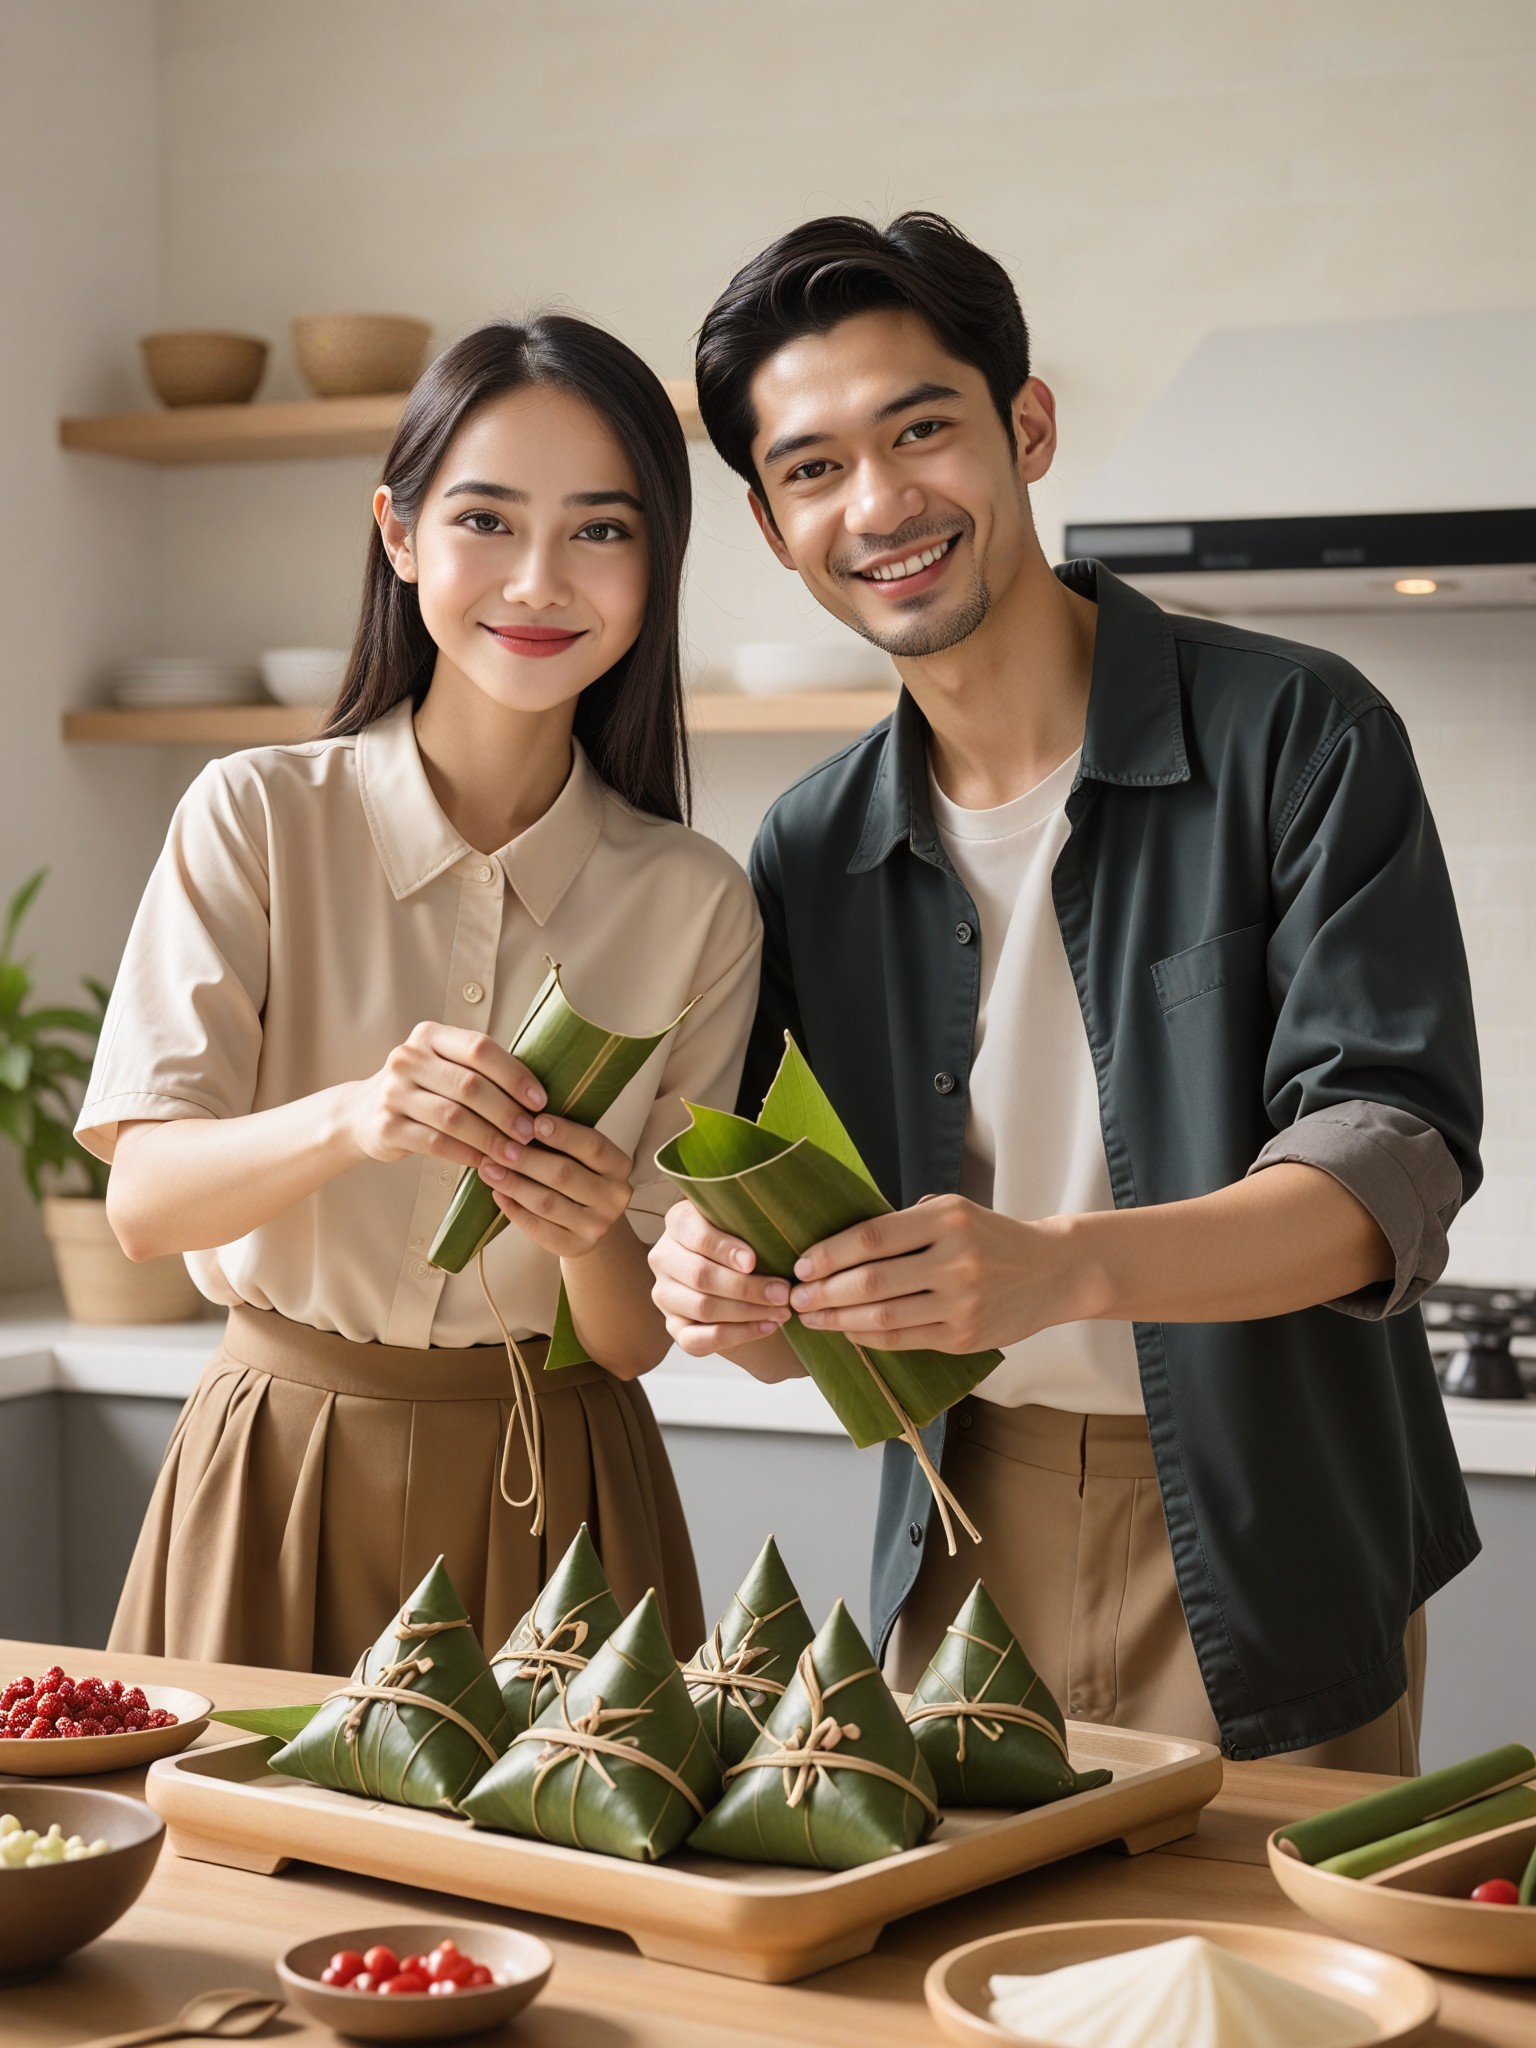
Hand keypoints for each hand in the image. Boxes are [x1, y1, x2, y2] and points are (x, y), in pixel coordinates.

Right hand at [343, 1022, 546, 1167]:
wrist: (361, 1113)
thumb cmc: (424, 1089)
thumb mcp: (445, 1067)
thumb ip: (482, 1070)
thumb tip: (541, 1094)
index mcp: (430, 1035)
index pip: (479, 1048)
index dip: (514, 1075)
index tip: (540, 1100)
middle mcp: (407, 1059)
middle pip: (469, 1085)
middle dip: (507, 1111)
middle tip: (532, 1132)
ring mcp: (392, 1092)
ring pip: (454, 1116)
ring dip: (491, 1137)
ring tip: (516, 1153)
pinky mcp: (386, 1127)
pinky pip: (436, 1143)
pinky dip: (466, 1154)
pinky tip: (487, 1163)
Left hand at [477, 1114, 635, 1258]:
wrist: (591, 1222)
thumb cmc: (579, 1175)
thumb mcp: (581, 1154)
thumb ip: (562, 1138)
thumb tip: (521, 1115)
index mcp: (619, 1166)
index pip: (594, 1146)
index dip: (564, 1134)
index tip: (535, 1122)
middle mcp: (614, 1197)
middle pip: (565, 1175)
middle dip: (527, 1159)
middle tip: (499, 1146)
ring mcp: (596, 1226)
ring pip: (547, 1203)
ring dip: (513, 1183)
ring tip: (488, 1168)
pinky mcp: (576, 1247)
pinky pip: (539, 1229)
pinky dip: (514, 1210)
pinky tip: (497, 1194)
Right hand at [647, 1200, 793, 1355]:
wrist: (730, 1270)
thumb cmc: (742, 1240)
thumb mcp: (742, 1223)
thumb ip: (749, 1225)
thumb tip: (766, 1250)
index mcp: (678, 1223)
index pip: (697, 1236)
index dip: (724, 1250)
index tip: (753, 1262)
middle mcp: (663, 1258)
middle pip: (701, 1276)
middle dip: (746, 1288)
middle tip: (782, 1293)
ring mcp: (665, 1294)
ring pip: (703, 1308)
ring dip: (748, 1313)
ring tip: (781, 1311)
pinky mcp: (673, 1326)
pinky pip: (698, 1340)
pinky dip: (736, 1336)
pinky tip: (766, 1327)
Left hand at [787, 1195, 1080, 1351]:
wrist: (1054, 1271)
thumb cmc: (993, 1237)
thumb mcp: (954, 1211)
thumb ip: (905, 1224)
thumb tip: (839, 1243)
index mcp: (948, 1219)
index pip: (873, 1237)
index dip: (830, 1253)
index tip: (801, 1263)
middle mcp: (956, 1260)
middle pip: (871, 1281)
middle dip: (824, 1291)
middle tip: (796, 1296)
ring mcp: (962, 1302)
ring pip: (883, 1316)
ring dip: (838, 1320)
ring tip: (812, 1318)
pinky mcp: (965, 1336)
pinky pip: (904, 1339)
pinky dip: (868, 1337)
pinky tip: (848, 1331)